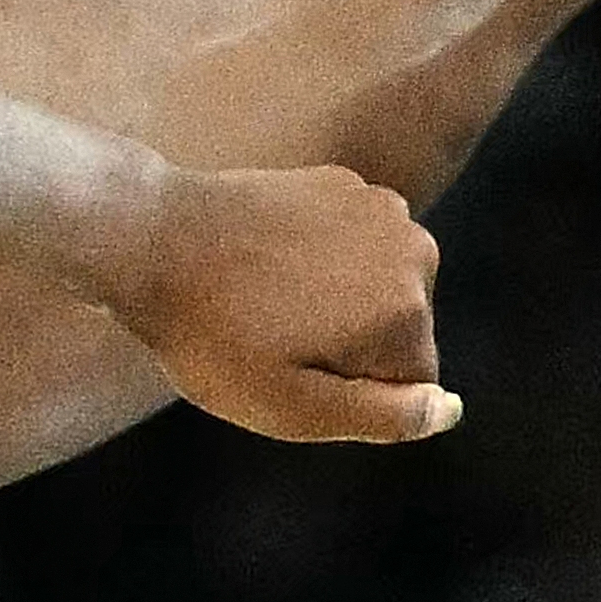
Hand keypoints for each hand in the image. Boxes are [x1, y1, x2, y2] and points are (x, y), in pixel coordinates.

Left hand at [110, 158, 452, 446]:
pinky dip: (318, 259)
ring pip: (378, 289)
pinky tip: (264, 263)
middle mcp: (414, 251)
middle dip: (349, 347)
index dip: (349, 394)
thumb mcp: (292, 408)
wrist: (153, 237)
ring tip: (266, 302)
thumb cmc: (213, 337)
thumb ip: (382, 418)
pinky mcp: (345, 183)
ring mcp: (381, 208)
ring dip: (335, 303)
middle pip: (401, 332)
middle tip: (273, 340)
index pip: (412, 385)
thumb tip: (448, 411)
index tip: (293, 376)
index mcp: (406, 312)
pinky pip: (352, 248)